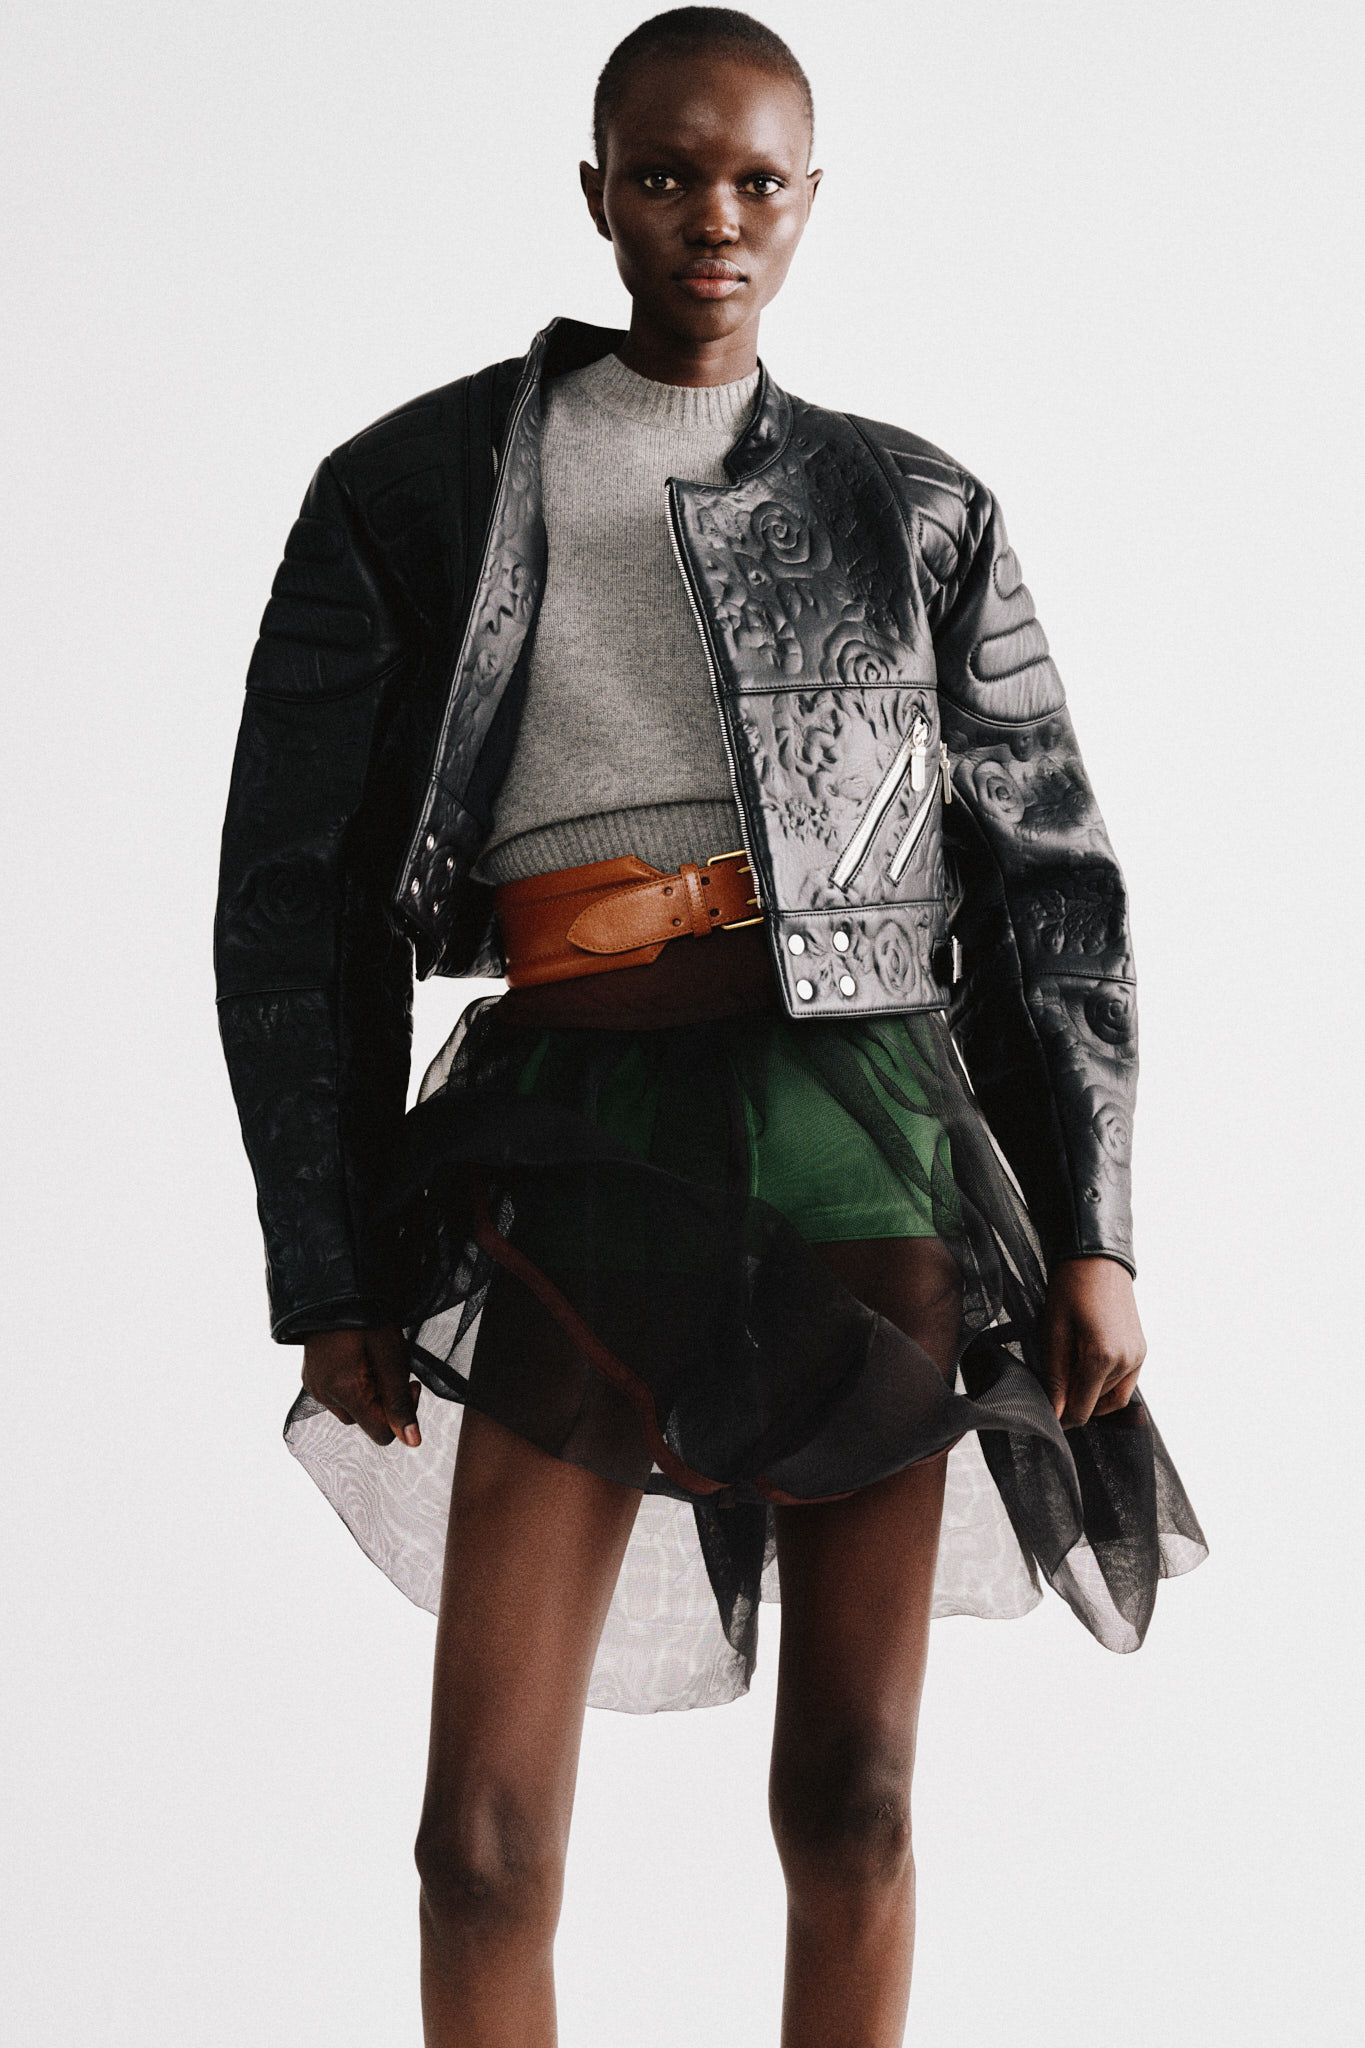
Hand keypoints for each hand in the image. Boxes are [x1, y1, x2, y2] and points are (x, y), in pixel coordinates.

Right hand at [302, 1325, 421, 1447]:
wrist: (333, 1288)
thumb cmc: (367, 1316)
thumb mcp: (391, 1356)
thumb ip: (400, 1401)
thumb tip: (413, 1441)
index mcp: (345, 1392)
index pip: (382, 1434)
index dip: (402, 1414)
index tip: (408, 1383)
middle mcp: (324, 1395)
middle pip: (366, 1421)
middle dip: (384, 1401)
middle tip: (393, 1367)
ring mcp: (314, 1386)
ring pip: (352, 1410)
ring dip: (368, 1394)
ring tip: (373, 1361)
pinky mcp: (310, 1378)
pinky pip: (337, 1396)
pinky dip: (353, 1386)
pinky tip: (358, 1359)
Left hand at [1039, 1257, 1145, 1427]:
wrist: (1098, 1260)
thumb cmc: (1071, 1289)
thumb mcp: (1053, 1331)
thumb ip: (1056, 1375)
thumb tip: (1056, 1411)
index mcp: (1103, 1357)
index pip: (1082, 1409)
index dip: (1061, 1418)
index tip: (1045, 1416)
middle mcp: (1127, 1361)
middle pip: (1096, 1406)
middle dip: (1073, 1404)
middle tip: (1052, 1391)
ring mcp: (1138, 1357)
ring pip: (1111, 1398)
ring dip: (1089, 1397)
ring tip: (1067, 1378)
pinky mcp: (1141, 1351)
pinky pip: (1125, 1384)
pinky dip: (1106, 1388)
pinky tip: (1086, 1374)